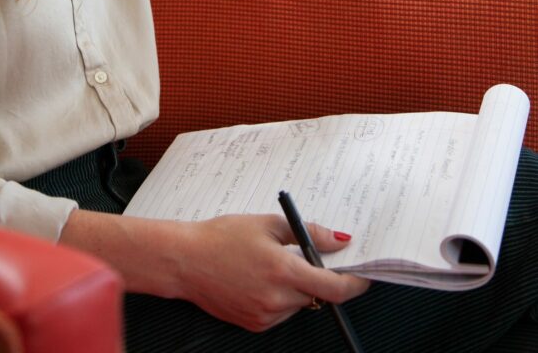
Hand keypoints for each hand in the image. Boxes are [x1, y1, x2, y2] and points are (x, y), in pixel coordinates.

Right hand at [176, 214, 369, 331]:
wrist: (185, 261)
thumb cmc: (222, 237)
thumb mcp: (266, 224)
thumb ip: (308, 233)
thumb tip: (339, 240)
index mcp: (283, 270)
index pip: (334, 288)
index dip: (354, 284)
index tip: (363, 276)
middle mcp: (277, 298)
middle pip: (317, 295)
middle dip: (318, 278)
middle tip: (303, 256)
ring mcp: (266, 316)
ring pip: (299, 304)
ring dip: (297, 288)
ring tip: (270, 265)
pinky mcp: (255, 326)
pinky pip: (281, 313)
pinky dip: (280, 298)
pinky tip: (258, 280)